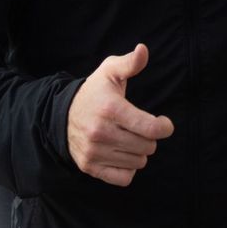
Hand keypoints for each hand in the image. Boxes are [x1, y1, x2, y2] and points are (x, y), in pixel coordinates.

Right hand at [66, 44, 174, 186]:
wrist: (61, 115)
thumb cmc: (94, 93)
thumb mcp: (110, 72)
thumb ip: (130, 63)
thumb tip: (143, 50)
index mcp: (110, 108)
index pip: (150, 128)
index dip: (164, 127)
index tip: (163, 123)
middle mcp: (101, 132)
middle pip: (148, 147)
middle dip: (149, 138)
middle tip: (140, 129)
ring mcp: (94, 151)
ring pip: (138, 162)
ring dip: (139, 152)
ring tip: (128, 139)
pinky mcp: (90, 167)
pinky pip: (125, 178)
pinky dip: (128, 169)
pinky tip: (122, 154)